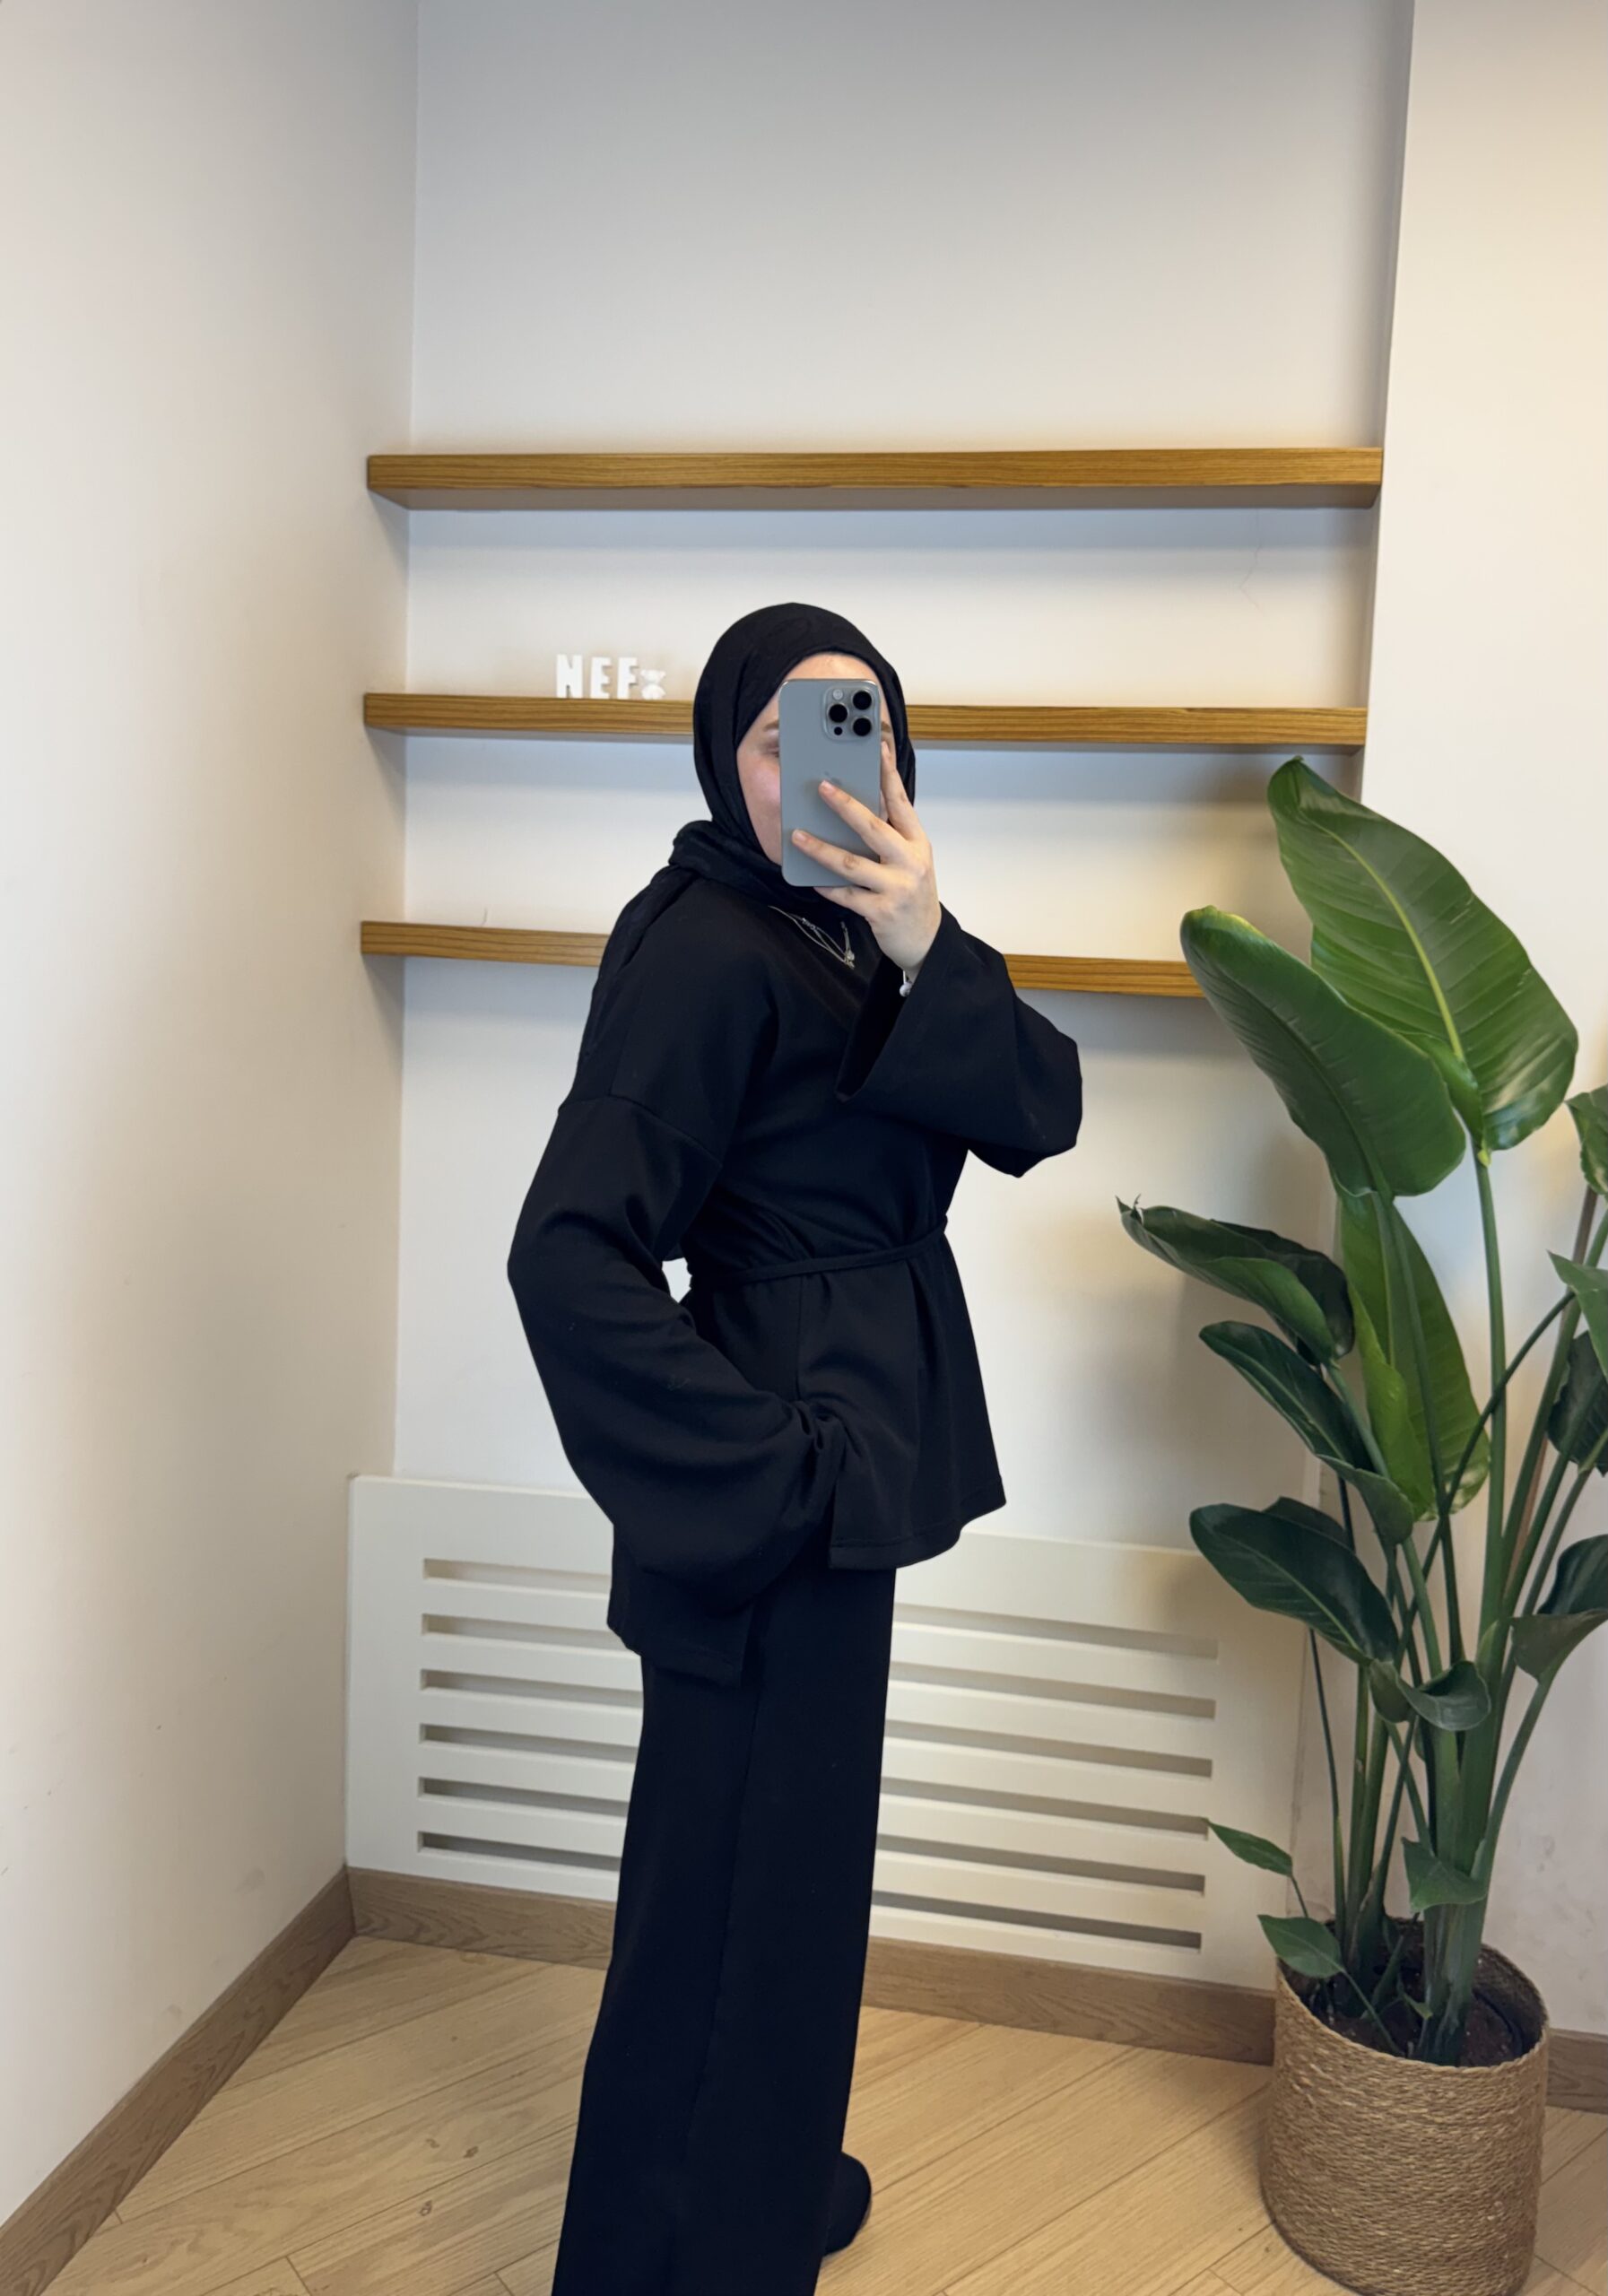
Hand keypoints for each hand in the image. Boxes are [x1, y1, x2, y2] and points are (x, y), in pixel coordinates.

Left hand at [789, 748, 940, 973]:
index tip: (877, 749)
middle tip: (822, 788)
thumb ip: (890, 835)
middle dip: (845, 806)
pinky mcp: (881, 911)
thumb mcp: (911, 859)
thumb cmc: (913, 892)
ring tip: (798, 836)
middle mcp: (909, 861)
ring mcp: (896, 887)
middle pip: (873, 828)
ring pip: (851, 863)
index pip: (902, 802)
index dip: (888, 774)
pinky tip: (811, 877)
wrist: (926, 939)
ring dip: (821, 848)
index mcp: (917, 842)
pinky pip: (846, 895)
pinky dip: (827, 886)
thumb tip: (856, 809)